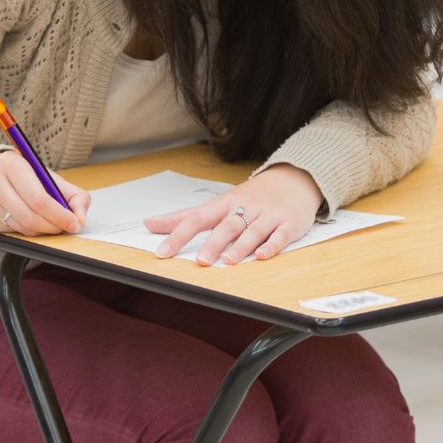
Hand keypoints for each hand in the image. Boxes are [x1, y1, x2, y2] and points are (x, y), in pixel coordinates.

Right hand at [0, 150, 89, 235]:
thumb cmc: (23, 175)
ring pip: (23, 227)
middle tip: (65, 226)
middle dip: (53, 226)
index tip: (74, 223)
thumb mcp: (48, 176)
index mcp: (12, 165)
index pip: (39, 198)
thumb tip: (80, 219)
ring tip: (49, 222)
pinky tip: (32, 220)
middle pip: (30, 216)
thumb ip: (73, 195)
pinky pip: (13, 232)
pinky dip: (28, 231)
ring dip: (42, 230)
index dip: (59, 215)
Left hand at [145, 165, 321, 265]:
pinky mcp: (288, 224)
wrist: (292, 181)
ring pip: (253, 230)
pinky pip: (280, 235)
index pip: (197, 218)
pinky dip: (272, 246)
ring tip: (228, 260)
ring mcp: (267, 216)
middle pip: (226, 225)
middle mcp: (244, 208)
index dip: (178, 235)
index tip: (163, 251)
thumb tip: (150, 224)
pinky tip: (262, 255)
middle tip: (200, 261)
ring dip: (240, 246)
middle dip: (214, 243)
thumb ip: (184, 216)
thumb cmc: (250, 197)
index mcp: (224, 204)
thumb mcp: (216, 204)